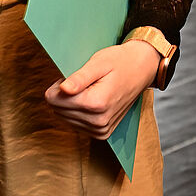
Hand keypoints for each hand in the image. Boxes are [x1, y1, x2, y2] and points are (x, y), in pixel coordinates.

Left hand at [45, 41, 160, 138]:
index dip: (57, 85)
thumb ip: (79, 78)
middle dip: (63, 94)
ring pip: (65, 118)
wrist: (141, 70)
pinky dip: (78, 111)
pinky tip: (89, 99)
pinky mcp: (102, 133)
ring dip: (71, 103)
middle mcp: (98, 121)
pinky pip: (76, 124)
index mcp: (96, 103)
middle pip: (58, 110)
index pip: (54, 100)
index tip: (71, 76)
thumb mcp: (98, 63)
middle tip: (81, 81)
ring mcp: (101, 130)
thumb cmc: (119, 62)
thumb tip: (62, 89)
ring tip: (88, 89)